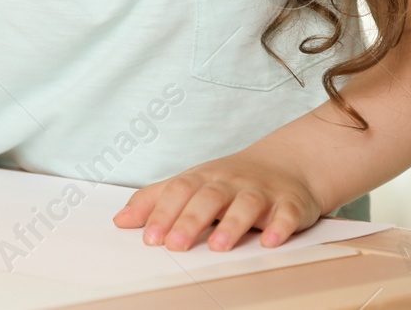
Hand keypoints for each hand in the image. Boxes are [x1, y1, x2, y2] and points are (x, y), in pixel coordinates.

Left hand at [114, 150, 323, 250]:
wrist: (286, 164)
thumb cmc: (228, 181)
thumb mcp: (190, 184)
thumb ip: (154, 200)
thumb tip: (120, 220)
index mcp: (202, 179)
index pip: (178, 192)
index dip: (162, 213)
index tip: (149, 238)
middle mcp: (229, 183)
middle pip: (208, 198)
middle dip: (190, 221)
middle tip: (175, 246)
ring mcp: (261, 192)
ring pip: (246, 204)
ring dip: (232, 224)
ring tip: (217, 245)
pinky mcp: (290, 203)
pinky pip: (287, 213)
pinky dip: (280, 226)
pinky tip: (270, 241)